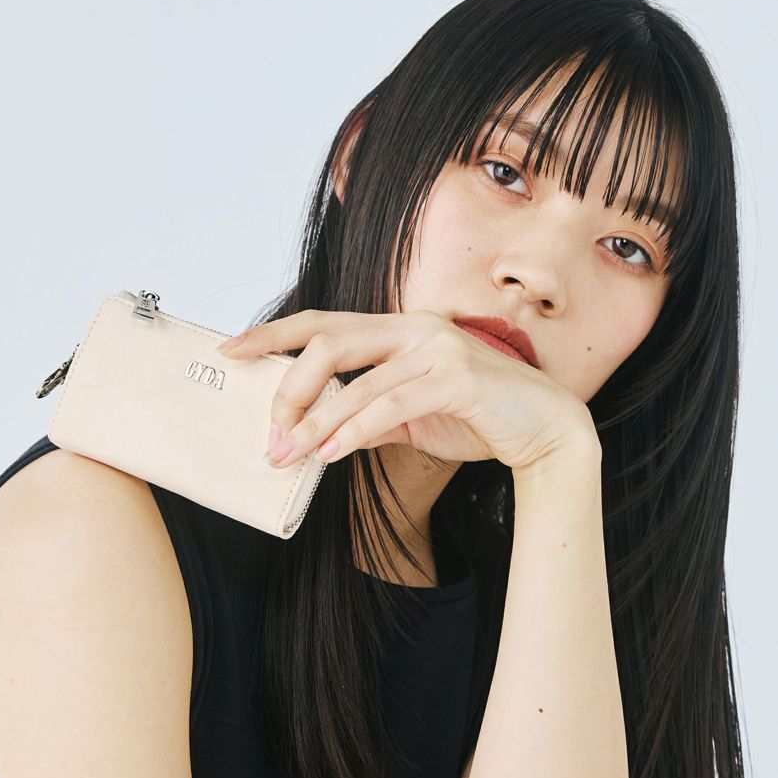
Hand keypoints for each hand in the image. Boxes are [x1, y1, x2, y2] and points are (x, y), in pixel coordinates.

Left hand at [215, 308, 597, 471]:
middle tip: (271, 431)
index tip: (231, 352)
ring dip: (316, 422)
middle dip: (289, 386)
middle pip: (329, 340)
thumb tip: (318, 434)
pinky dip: (355, 430)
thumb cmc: (480, 418)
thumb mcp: (412, 416)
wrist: (545, 431)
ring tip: (291, 455)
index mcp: (400, 329)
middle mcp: (415, 328)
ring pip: (357, 379)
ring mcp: (438, 348)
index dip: (273, 334)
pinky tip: (333, 453)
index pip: (324, 323)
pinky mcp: (457, 378)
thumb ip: (369, 415)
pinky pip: (392, 404)